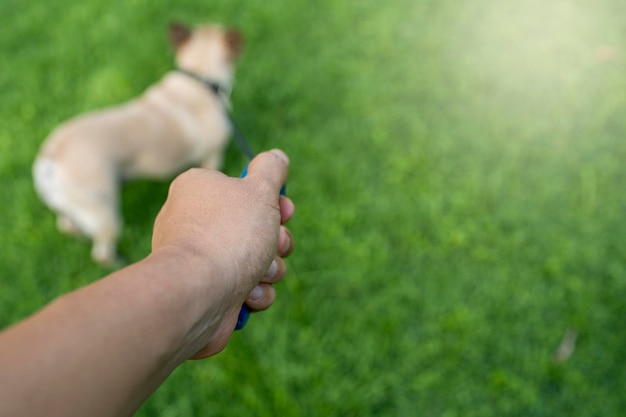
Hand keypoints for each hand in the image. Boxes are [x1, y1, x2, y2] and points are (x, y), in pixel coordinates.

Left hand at [151, 149, 294, 357]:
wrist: (200, 291)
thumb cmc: (229, 234)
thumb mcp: (259, 190)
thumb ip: (271, 170)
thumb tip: (276, 156)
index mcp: (199, 189)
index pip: (244, 190)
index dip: (273, 203)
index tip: (285, 212)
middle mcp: (194, 222)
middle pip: (255, 228)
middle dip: (276, 241)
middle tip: (278, 244)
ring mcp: (201, 259)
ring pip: (255, 261)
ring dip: (270, 269)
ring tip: (261, 274)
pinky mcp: (207, 291)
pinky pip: (244, 288)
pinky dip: (254, 292)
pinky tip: (249, 294)